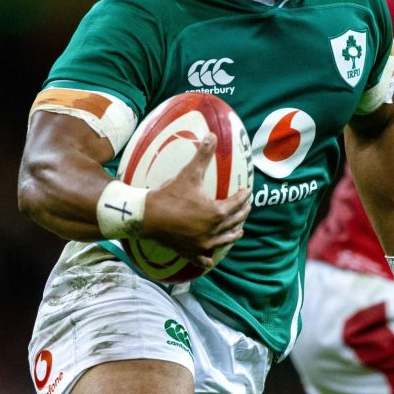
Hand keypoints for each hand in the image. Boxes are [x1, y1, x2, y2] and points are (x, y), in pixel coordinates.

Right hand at [142, 134, 251, 267]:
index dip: (244, 197)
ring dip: (233, 234)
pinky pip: (204, 258)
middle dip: (242, 214)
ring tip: (238, 230)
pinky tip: (211, 258)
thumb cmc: (170, 195)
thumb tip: (211, 135)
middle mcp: (213, 231)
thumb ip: (202, 155)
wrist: (146, 216)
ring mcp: (202, 244)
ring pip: (224, 240)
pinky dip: (209, 257)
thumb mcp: (189, 174)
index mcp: (217, 213)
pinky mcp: (190, 252)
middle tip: (246, 207)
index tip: (247, 192)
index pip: (238, 204)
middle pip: (234, 222)